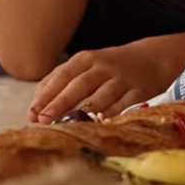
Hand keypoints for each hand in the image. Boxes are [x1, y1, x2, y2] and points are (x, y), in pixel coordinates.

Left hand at [27, 43, 169, 122]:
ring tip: (69, 126)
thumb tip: (33, 109)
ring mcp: (122, 78)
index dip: (47, 95)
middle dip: (61, 103)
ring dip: (84, 112)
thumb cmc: (110, 67)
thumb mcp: (85, 66)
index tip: (32, 113)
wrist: (152, 58)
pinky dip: (111, 115)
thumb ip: (59, 82)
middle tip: (44, 120)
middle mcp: (103, 66)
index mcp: (86, 59)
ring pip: (101, 95)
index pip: (62, 75)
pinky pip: (123, 105)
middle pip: (80, 84)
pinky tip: (99, 124)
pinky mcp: (139, 91)